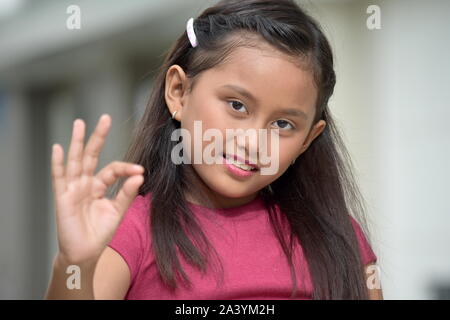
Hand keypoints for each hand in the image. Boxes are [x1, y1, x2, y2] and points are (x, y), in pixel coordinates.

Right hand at [51, 114, 143, 264]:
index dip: (126, 168)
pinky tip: (58, 148)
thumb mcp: (118, 211)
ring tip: (80, 123)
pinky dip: (58, 163)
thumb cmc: (100, 232)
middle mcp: (86, 183)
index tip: (140, 170)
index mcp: (100, 186)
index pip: (113, 169)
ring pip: (76, 161)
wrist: (85, 252)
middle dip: (98, 137)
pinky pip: (60, 178)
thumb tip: (140, 174)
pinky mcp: (63, 197)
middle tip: (105, 118)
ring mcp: (73, 188)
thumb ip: (127, 193)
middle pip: (92, 155)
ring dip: (78, 142)